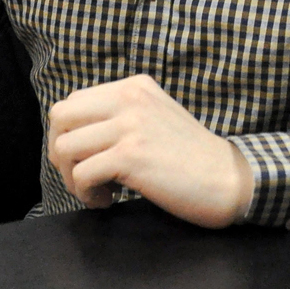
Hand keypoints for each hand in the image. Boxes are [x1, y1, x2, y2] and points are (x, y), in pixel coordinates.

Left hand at [47, 74, 253, 228]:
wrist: (229, 179)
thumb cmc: (191, 157)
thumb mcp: (155, 117)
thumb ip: (121, 116)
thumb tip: (75, 136)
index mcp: (134, 87)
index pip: (73, 102)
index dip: (69, 135)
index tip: (86, 160)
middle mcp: (129, 98)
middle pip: (60, 117)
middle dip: (61, 152)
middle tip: (82, 176)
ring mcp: (130, 125)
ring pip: (65, 147)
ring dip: (71, 178)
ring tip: (97, 191)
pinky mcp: (131, 156)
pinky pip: (81, 174)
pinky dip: (87, 194)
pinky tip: (108, 201)